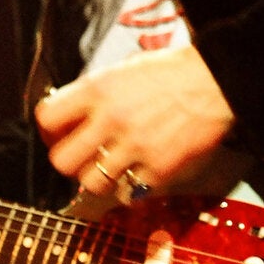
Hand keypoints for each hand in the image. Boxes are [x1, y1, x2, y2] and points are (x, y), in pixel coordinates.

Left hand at [34, 44, 236, 198]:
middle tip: (82, 156)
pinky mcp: (159, 170)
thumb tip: (70, 113)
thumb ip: (94, 93)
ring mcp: (135, 146)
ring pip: (91, 183)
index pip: (47, 118)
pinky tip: (139, 171)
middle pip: (62, 161)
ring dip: (98, 178)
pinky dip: (131, 186)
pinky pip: (128, 193)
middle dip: (69, 161)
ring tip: (110, 167)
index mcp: (98, 89)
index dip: (48, 130)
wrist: (216, 81)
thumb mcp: (122, 70)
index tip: (57, 133)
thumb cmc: (171, 72)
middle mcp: (112, 118)